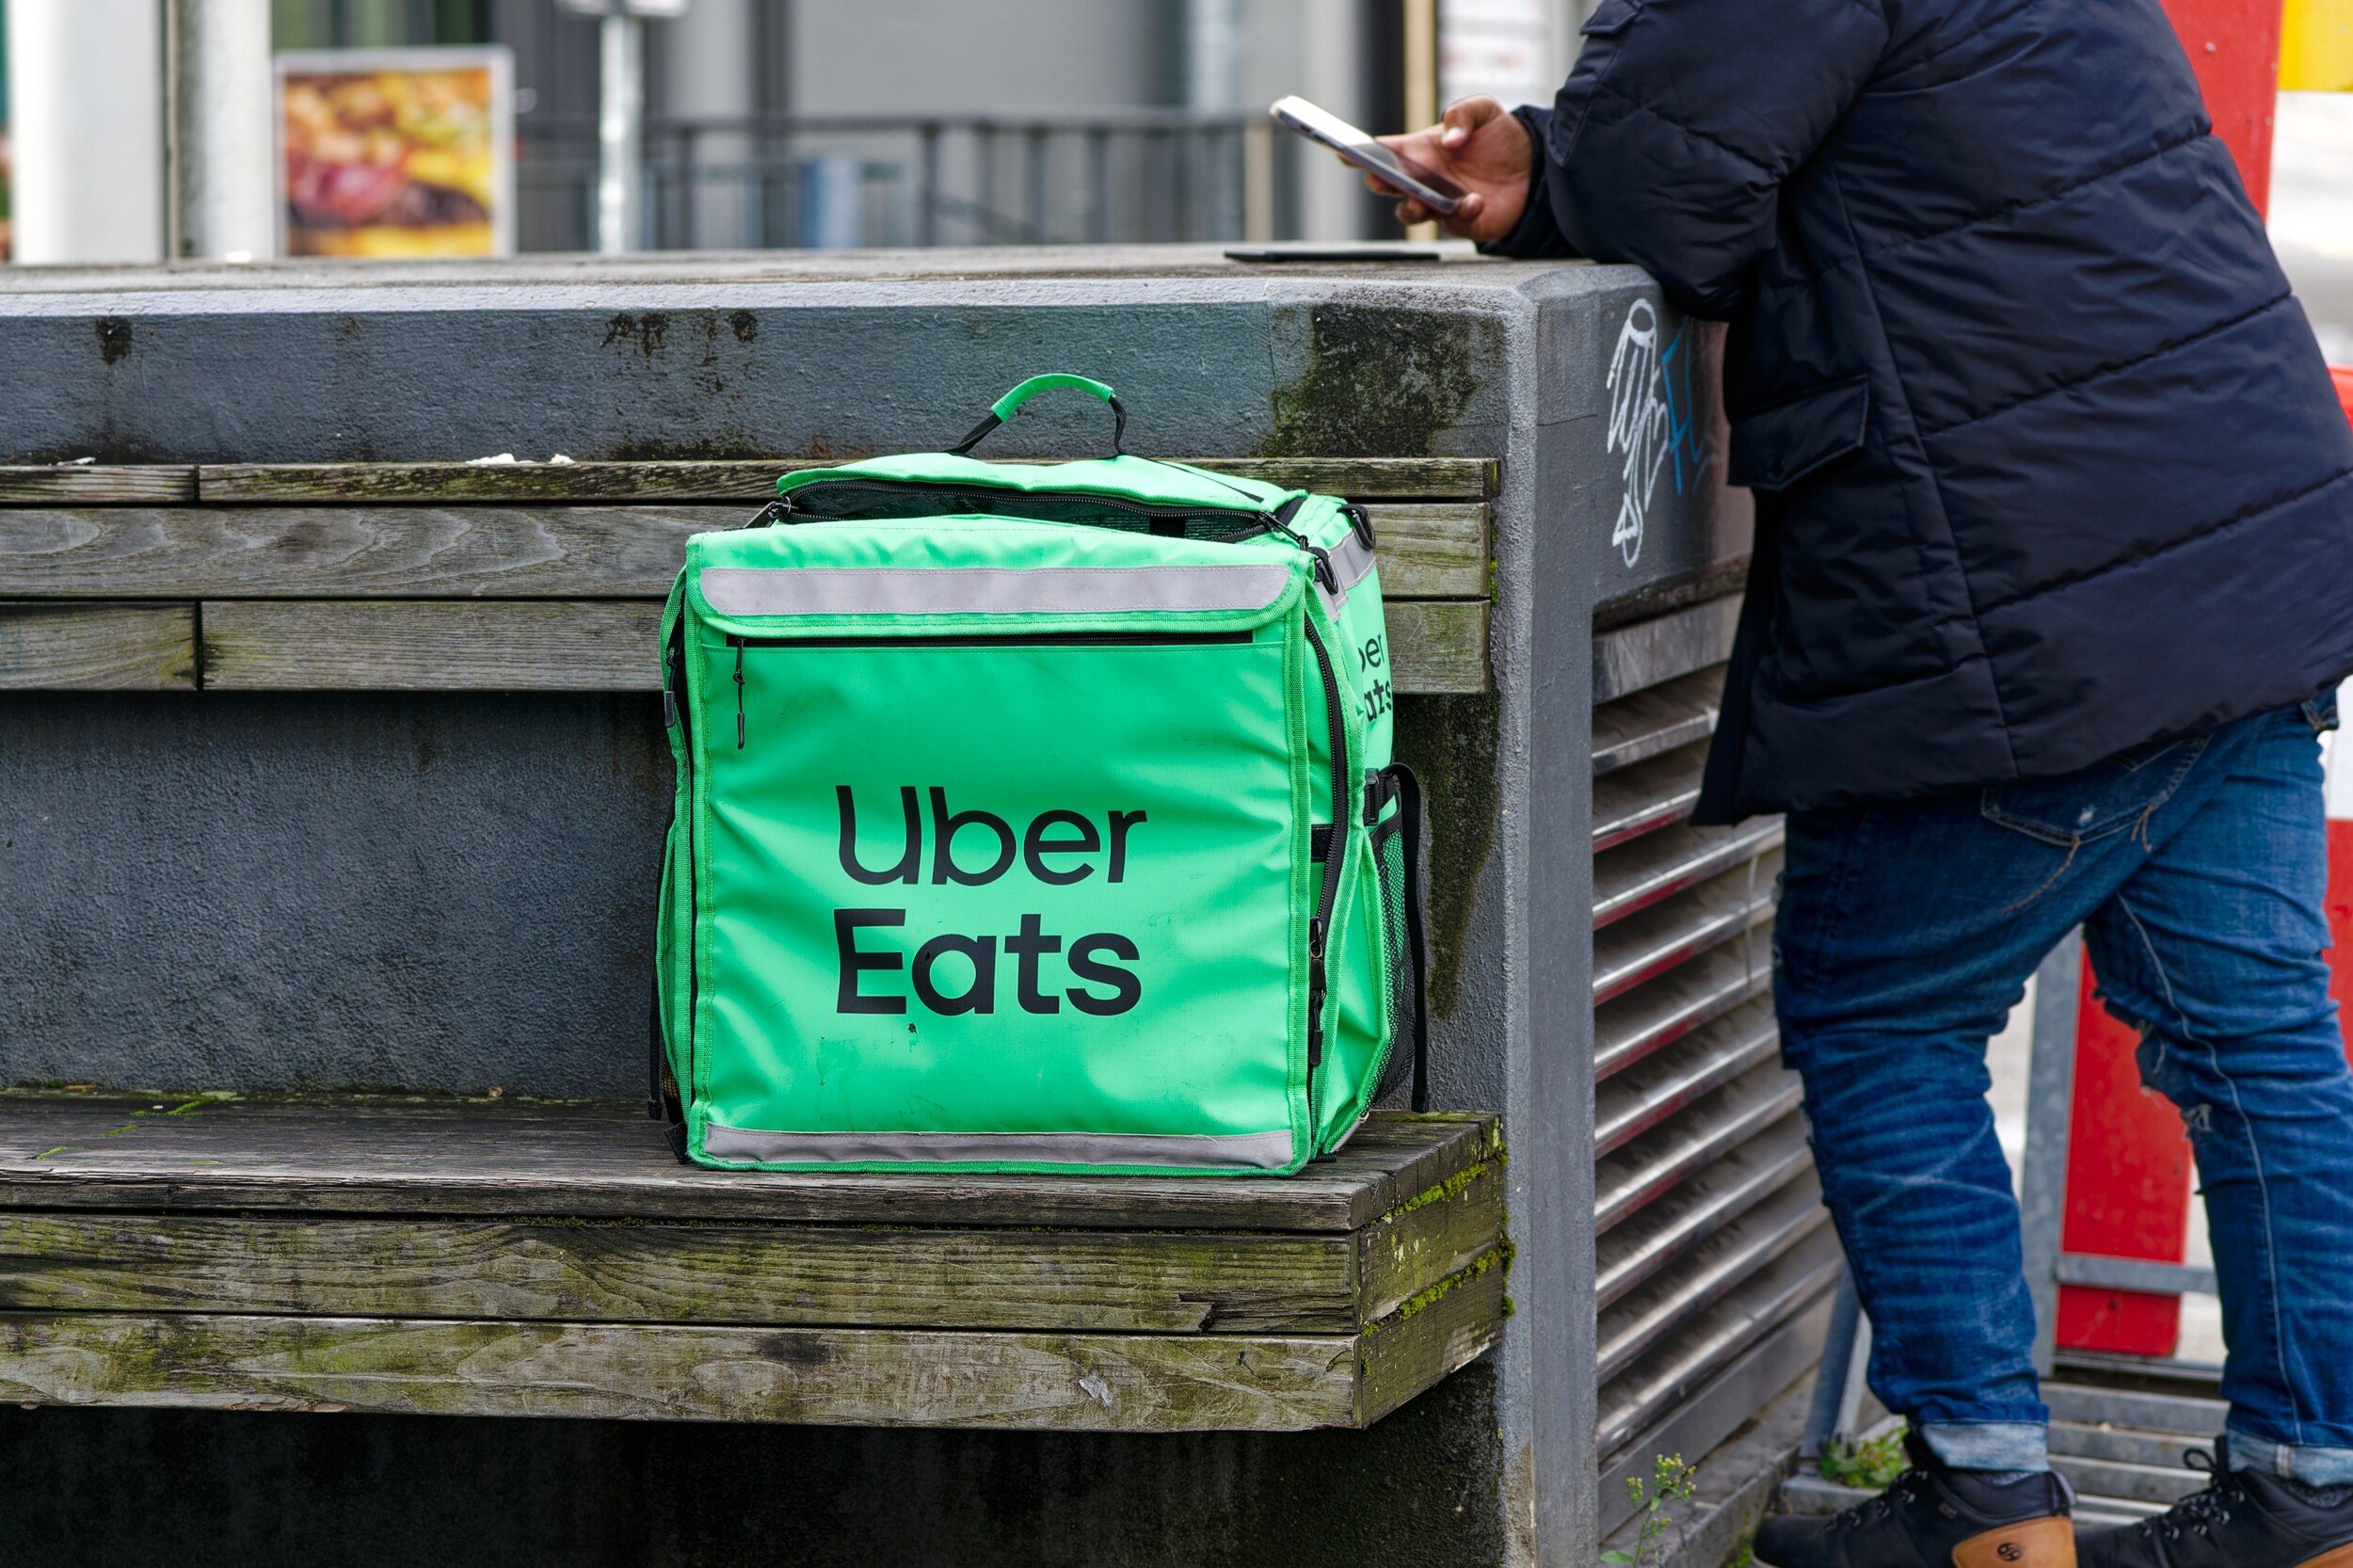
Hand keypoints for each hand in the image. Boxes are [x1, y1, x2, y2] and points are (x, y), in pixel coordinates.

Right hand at [1369, 97, 1533, 244]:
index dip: (1359, 151)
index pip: (1382, 150)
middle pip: (1387, 184)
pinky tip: (1475, 200)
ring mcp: (1437, 203)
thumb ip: (1463, 113)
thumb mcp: (1485, 110)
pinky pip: (1451, 224)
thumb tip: (1450, 139)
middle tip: (1379, 176)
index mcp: (1419, 149)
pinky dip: (1461, 213)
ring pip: (1409, 212)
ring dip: (1411, 208)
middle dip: (1379, 181)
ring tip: (1421, 200)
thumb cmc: (1500, 136)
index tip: (1344, 150)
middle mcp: (1422, 178)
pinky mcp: (1460, 223)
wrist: (1532, 167)